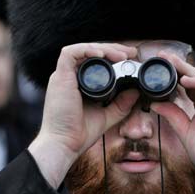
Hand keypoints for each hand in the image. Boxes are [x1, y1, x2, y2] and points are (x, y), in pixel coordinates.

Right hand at [29, 43, 138, 187]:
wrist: (64, 144)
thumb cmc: (79, 133)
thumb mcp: (107, 116)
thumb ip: (121, 104)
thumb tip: (135, 92)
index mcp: (78, 84)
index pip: (96, 61)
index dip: (113, 55)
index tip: (130, 58)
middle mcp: (69, 77)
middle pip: (91, 53)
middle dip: (112, 49)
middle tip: (131, 52)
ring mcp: (63, 76)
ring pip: (83, 49)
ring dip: (104, 49)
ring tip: (122, 55)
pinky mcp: (59, 77)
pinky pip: (70, 53)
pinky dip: (87, 51)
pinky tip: (103, 55)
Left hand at [151, 52, 194, 193]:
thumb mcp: (185, 132)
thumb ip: (173, 115)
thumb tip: (155, 103)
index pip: (187, 87)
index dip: (173, 77)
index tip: (157, 68)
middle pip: (194, 80)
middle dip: (178, 67)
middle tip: (162, 57)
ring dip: (187, 71)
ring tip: (171, 62)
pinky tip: (187, 81)